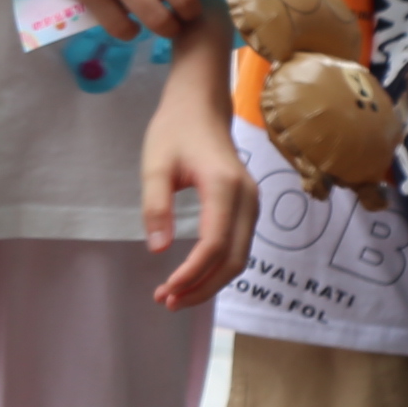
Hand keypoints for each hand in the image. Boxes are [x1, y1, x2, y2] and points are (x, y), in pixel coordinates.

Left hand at [143, 98, 252, 309]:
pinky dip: (218, 267)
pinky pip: (238, 246)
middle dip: (202, 287)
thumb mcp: (155, 165)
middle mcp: (247, 199)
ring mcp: (252, 203)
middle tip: (167, 301)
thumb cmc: (175, 130)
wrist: (201, 105)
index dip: (192, 274)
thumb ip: (156, 206)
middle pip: (233, 260)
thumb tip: (157, 250)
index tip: (165, 291)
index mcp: (224, 187)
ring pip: (239, 257)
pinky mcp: (248, 207)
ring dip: (210, 281)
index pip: (214, 244)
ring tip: (176, 295)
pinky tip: (193, 276)